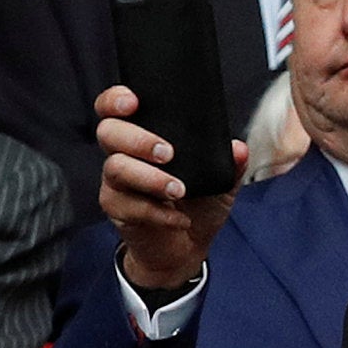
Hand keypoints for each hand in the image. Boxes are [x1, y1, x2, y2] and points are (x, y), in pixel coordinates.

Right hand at [93, 83, 240, 292]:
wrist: (186, 248)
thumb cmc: (198, 205)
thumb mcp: (221, 181)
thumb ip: (230, 163)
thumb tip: (238, 147)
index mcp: (143, 138)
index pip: (115, 110)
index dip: (115, 100)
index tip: (134, 102)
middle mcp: (123, 155)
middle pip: (108, 132)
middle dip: (137, 139)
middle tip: (168, 154)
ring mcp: (116, 183)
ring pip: (115, 168)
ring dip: (149, 178)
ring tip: (178, 189)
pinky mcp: (117, 210)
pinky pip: (127, 205)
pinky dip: (157, 212)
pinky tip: (178, 218)